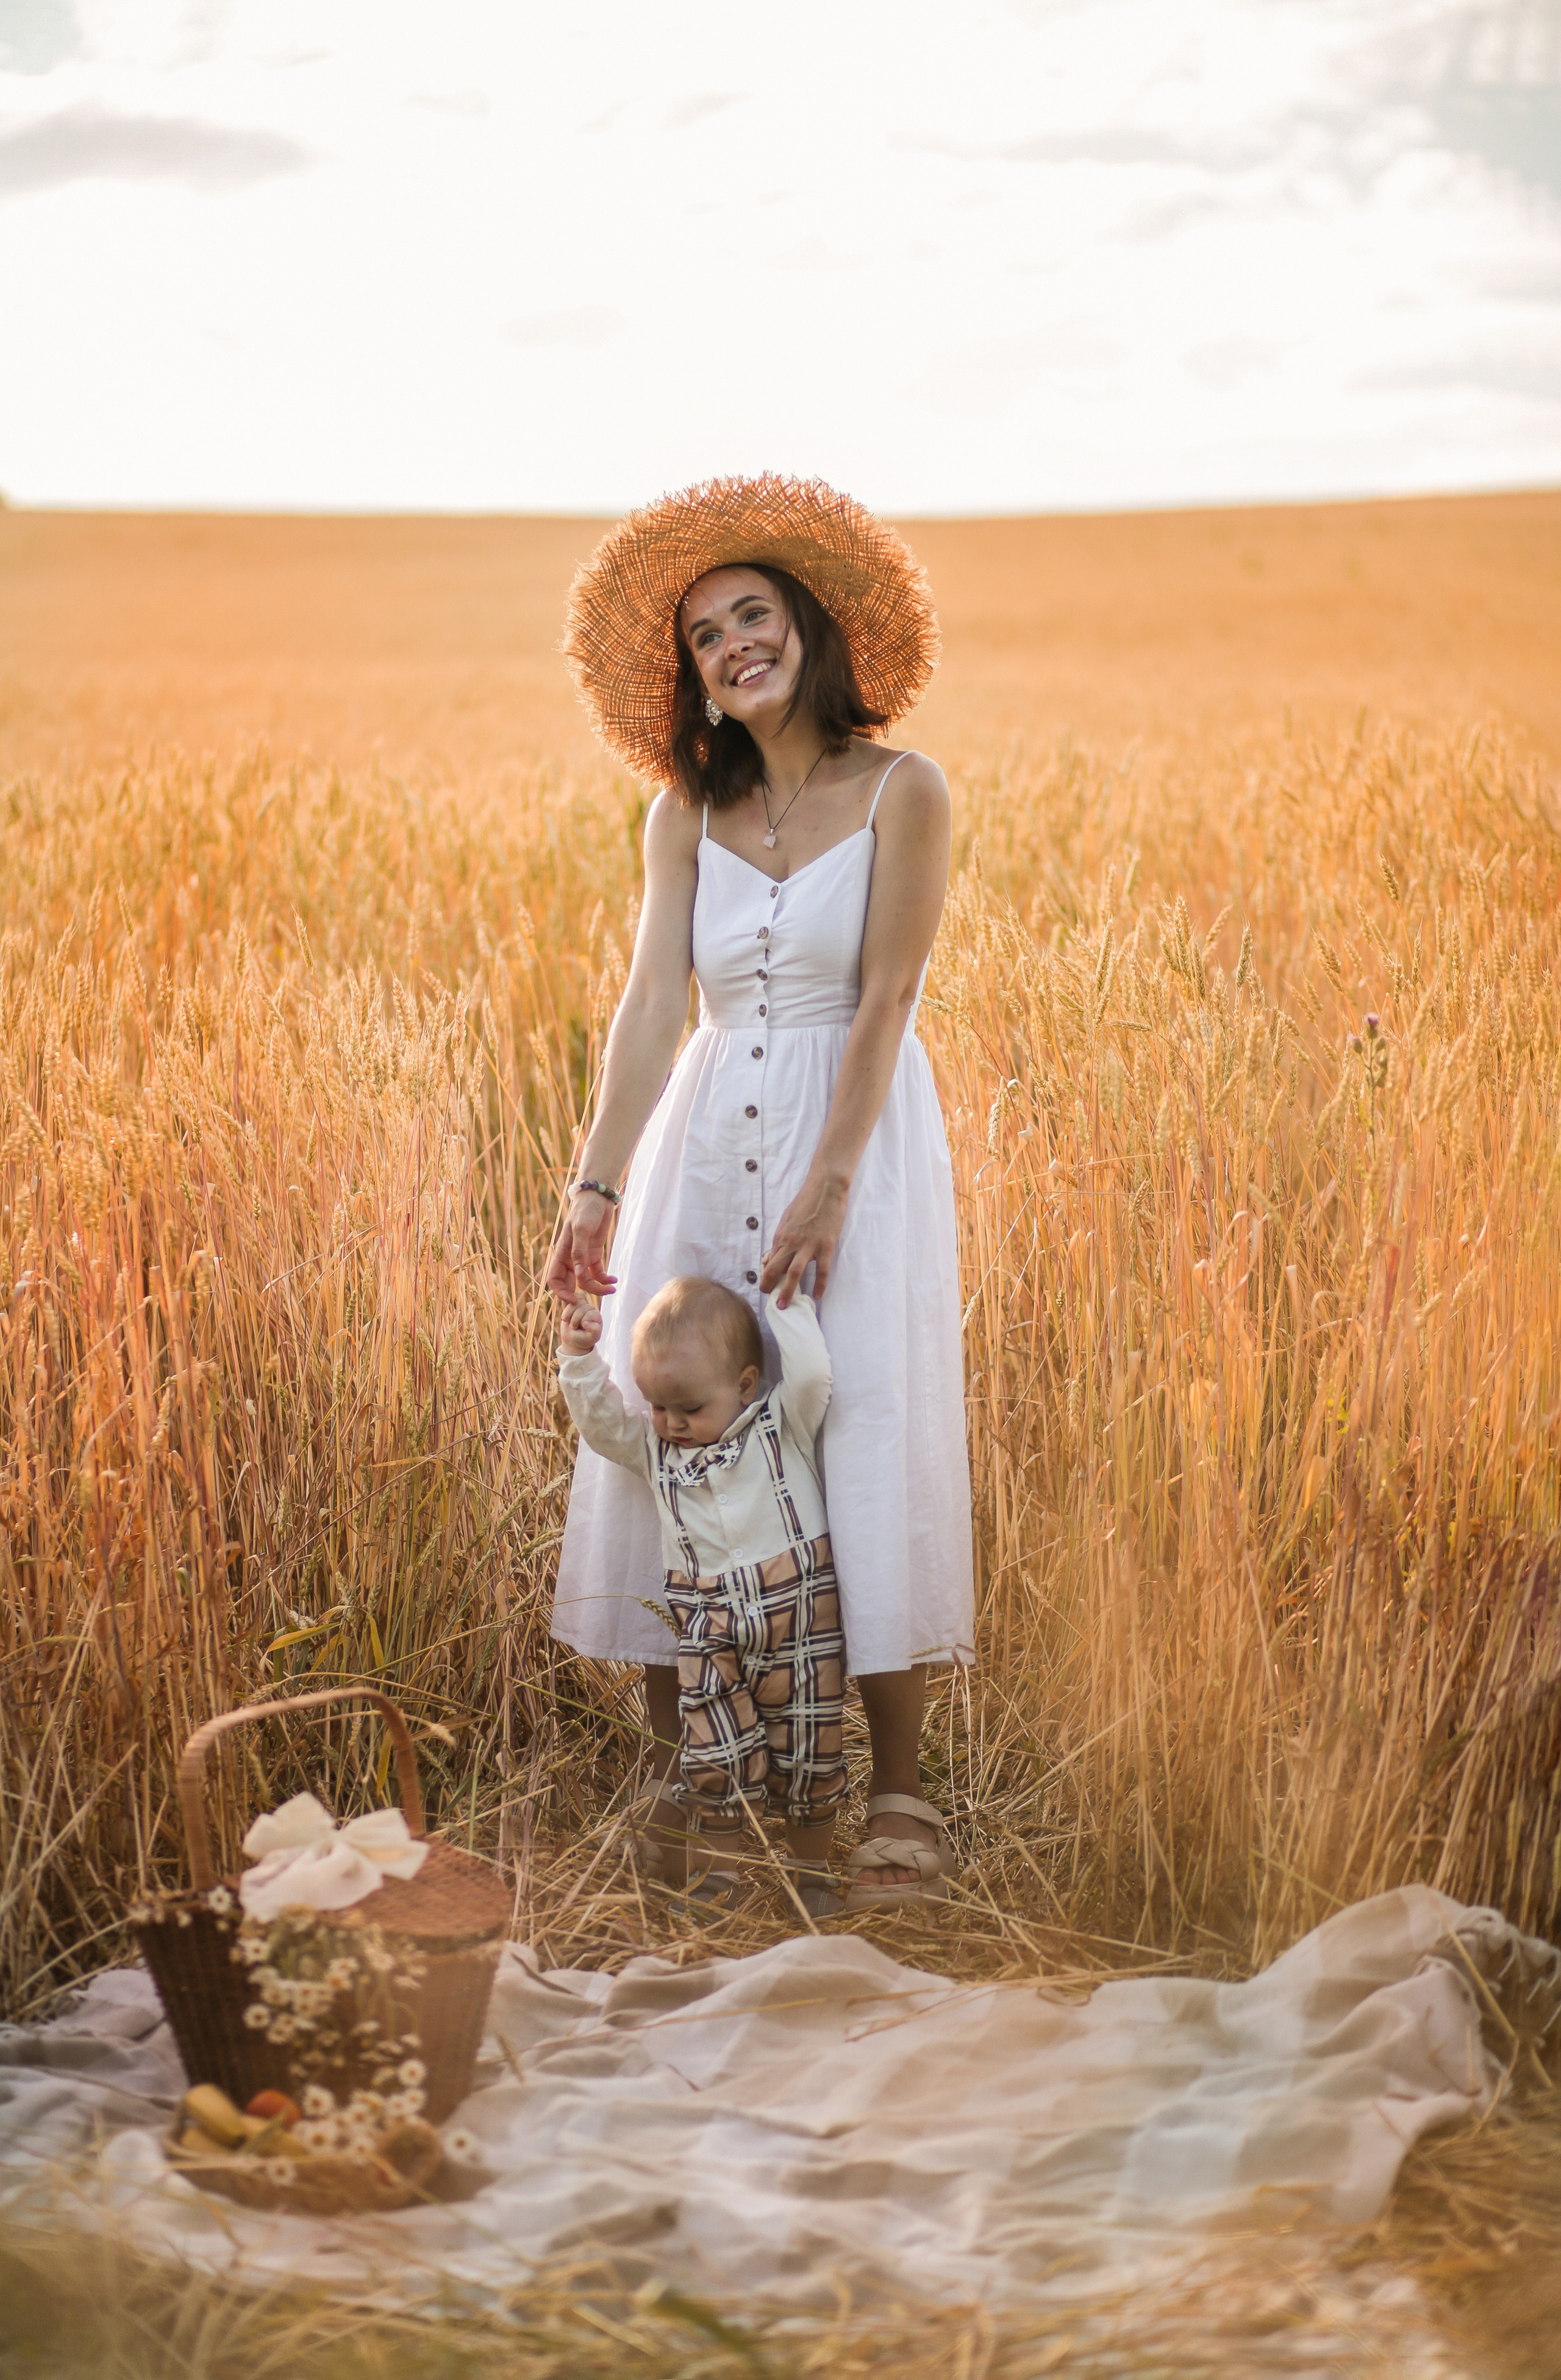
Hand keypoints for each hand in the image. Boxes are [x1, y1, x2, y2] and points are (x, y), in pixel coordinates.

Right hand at [546, 1189, 618, 1302]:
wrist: (598, 1198)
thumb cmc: (586, 1210)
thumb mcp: (581, 1229)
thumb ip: (579, 1252)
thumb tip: (579, 1275)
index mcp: (562, 1253)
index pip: (554, 1279)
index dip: (561, 1292)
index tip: (574, 1300)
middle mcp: (570, 1258)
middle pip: (570, 1284)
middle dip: (581, 1295)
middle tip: (593, 1303)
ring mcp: (583, 1257)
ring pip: (586, 1281)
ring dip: (598, 1288)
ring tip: (612, 1289)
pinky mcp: (595, 1255)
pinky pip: (598, 1273)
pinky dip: (605, 1279)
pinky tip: (614, 1280)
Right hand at [559, 1298, 602, 1354]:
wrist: (574, 1339)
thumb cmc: (584, 1339)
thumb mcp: (591, 1337)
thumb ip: (594, 1330)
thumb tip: (586, 1322)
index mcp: (596, 1315)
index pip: (588, 1313)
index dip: (582, 1322)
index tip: (582, 1331)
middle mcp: (590, 1308)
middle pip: (580, 1306)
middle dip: (574, 1319)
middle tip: (574, 1327)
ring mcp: (581, 1305)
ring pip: (573, 1301)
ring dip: (568, 1313)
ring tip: (569, 1322)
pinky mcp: (572, 1304)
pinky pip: (567, 1300)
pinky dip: (564, 1308)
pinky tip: (565, 1317)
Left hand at [760, 1169, 848, 1307]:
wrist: (825, 1187)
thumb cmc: (806, 1200)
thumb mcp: (787, 1218)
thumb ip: (781, 1237)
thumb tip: (772, 1254)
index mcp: (781, 1235)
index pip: (770, 1259)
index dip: (766, 1273)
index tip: (767, 1283)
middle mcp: (791, 1242)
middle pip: (775, 1269)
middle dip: (769, 1286)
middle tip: (768, 1299)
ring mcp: (808, 1245)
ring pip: (793, 1274)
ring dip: (786, 1291)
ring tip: (783, 1305)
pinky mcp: (825, 1246)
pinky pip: (821, 1271)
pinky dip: (819, 1285)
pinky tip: (816, 1295)